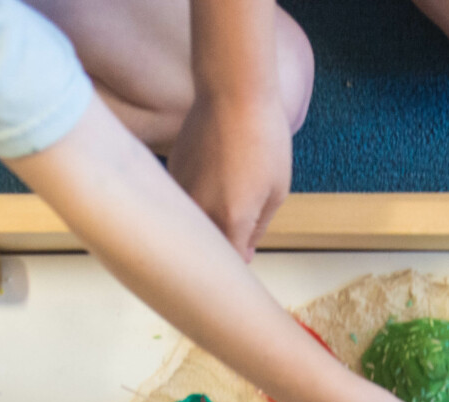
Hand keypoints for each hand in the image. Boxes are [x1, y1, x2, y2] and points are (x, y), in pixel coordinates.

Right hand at [168, 91, 291, 260]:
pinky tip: (212, 177)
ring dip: (207, 221)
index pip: (230, 262)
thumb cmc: (262, 137)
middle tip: (239, 228)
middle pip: (207, 247)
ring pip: (192, 224)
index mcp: (230, 221)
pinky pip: (183, 200)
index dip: (240, 263)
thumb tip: (245, 250)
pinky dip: (196, 199)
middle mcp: (199, 213)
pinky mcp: (171, 174)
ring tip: (227, 195)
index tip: (246, 257)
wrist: (232, 92)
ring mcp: (181, 193)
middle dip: (222, 245)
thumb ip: (258, 228)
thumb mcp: (277, 190)